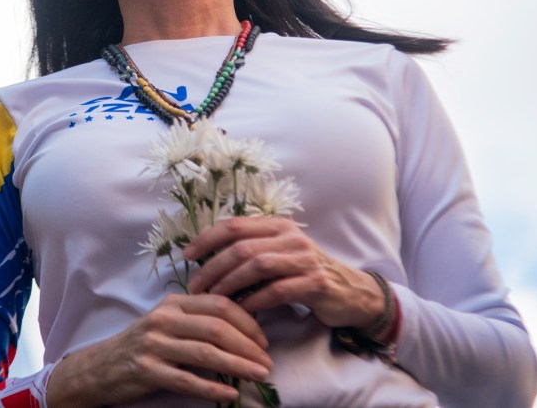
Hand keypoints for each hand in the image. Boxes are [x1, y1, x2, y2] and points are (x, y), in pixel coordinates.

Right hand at [45, 293, 271, 406]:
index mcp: (174, 302)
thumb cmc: (144, 343)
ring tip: (259, 376)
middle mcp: (164, 319)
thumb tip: (245, 326)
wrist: (102, 367)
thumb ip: (198, 318)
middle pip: (216, 328)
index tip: (264, 340)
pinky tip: (230, 395)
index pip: (219, 305)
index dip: (247, 322)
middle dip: (248, 346)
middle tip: (267, 362)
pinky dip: (211, 388)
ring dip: (237, 366)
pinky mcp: (146, 370)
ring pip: (205, 353)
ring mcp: (154, 345)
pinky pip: (186, 380)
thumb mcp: (168, 321)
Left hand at [183, 216, 383, 329]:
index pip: (235, 225)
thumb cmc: (306, 275)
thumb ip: (252, 251)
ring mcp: (305, 259)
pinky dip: (254, 301)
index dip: (206, 239)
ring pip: (256, 266)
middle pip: (242, 247)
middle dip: (212, 267)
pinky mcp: (315, 283)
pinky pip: (276, 291)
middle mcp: (292, 237)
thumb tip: (207, 259)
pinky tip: (241, 312)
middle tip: (195, 287)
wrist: (351, 293)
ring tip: (213, 300)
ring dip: (229, 284)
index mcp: (278, 226)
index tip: (186, 256)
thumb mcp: (280, 254)